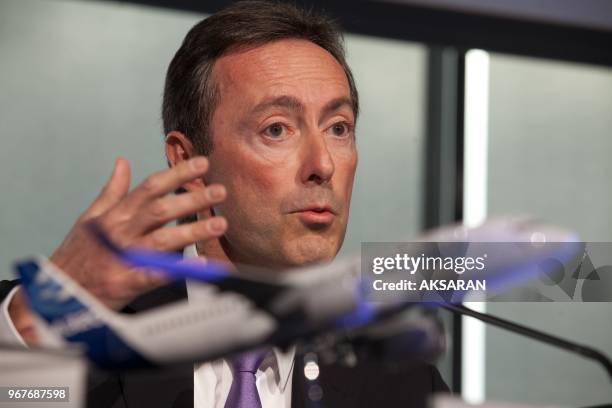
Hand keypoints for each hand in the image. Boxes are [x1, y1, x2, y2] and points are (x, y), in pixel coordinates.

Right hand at [48, 156, 226, 309]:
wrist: (57, 294)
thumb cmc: (78, 254)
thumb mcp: (90, 218)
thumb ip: (112, 191)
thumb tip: (123, 162)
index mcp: (115, 214)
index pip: (151, 187)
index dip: (177, 174)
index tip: (201, 163)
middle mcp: (121, 231)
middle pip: (161, 210)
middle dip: (192, 199)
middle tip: (219, 190)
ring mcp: (124, 257)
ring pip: (164, 239)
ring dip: (193, 230)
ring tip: (219, 223)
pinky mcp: (126, 283)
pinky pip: (157, 275)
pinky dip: (178, 269)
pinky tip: (200, 264)